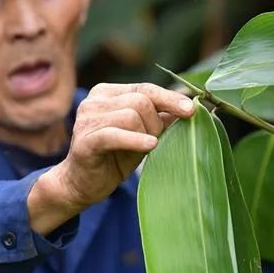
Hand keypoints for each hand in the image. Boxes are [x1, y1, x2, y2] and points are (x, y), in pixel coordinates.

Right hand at [28, 82, 194, 233]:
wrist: (82, 184)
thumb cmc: (114, 158)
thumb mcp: (141, 134)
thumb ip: (160, 119)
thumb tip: (189, 106)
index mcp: (107, 93)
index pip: (145, 88)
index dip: (170, 98)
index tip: (192, 110)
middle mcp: (94, 101)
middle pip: (140, 101)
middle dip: (156, 123)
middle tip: (156, 141)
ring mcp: (86, 119)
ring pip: (130, 116)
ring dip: (146, 134)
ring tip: (145, 149)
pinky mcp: (85, 141)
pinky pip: (115, 135)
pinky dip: (135, 140)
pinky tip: (151, 146)